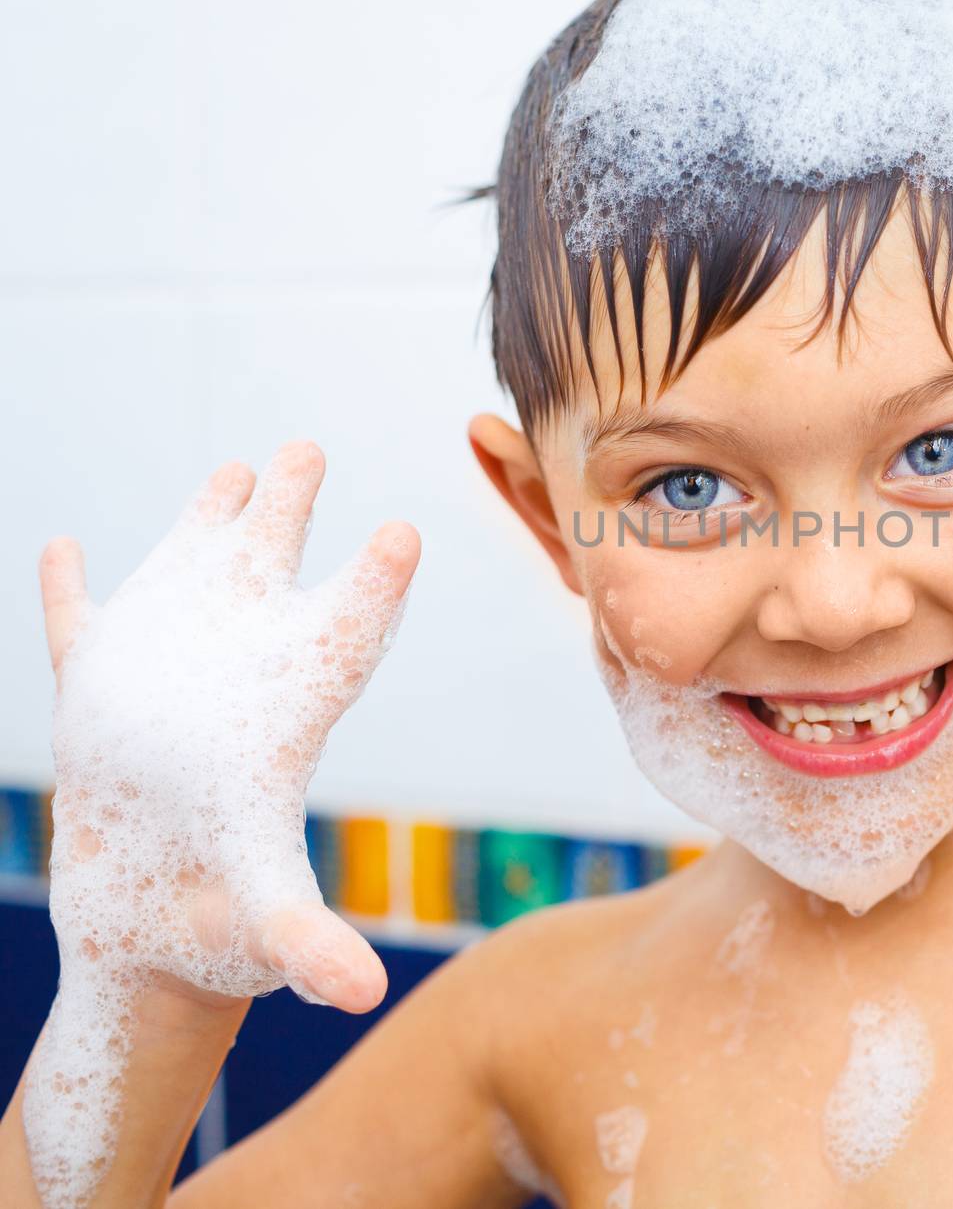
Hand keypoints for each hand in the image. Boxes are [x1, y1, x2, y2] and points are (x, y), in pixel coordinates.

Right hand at [25, 442, 417, 1206]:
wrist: (143, 941)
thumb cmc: (215, 933)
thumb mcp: (264, 932)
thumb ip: (308, 947)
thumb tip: (364, 995)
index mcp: (285, 718)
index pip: (342, 633)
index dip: (372, 583)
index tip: (401, 533)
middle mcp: (233, 680)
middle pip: (271, 569)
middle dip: (289, 505)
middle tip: (306, 447)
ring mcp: (162, 681)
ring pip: (189, 574)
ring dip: (207, 518)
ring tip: (235, 469)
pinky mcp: (93, 701)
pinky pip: (77, 628)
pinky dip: (68, 591)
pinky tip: (62, 552)